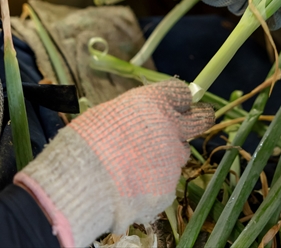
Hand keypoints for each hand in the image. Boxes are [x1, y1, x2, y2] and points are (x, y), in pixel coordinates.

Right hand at [14, 80, 213, 247]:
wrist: (80, 184)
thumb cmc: (85, 143)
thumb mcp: (106, 115)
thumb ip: (134, 116)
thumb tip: (140, 120)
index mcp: (155, 103)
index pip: (182, 94)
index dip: (178, 101)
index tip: (174, 106)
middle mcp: (171, 128)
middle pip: (200, 120)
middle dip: (197, 120)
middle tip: (186, 126)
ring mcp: (172, 159)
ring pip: (178, 154)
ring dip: (165, 157)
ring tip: (134, 167)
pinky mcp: (168, 187)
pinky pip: (164, 182)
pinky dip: (152, 184)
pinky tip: (129, 187)